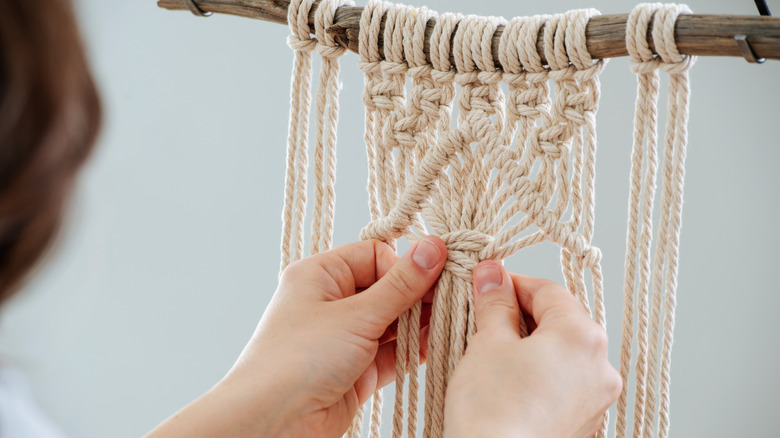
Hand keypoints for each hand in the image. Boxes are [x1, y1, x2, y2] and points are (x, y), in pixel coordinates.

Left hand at [147, 237, 447, 437]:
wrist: (273, 422)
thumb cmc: (299, 358)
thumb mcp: (357, 315)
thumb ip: (401, 285)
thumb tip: (433, 246)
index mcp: (319, 275)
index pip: (374, 255)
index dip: (403, 266)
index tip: (434, 276)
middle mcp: (330, 302)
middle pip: (386, 288)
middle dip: (418, 295)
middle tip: (453, 296)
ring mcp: (343, 338)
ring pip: (392, 322)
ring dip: (419, 323)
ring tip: (452, 318)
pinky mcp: (355, 370)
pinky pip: (391, 352)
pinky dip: (413, 349)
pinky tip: (437, 343)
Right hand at [444, 261, 621, 437]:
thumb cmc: (492, 409)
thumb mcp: (488, 342)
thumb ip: (495, 303)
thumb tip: (492, 274)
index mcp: (582, 336)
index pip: (548, 291)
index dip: (512, 283)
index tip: (486, 284)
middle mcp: (601, 365)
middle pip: (561, 320)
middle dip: (522, 313)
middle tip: (485, 315)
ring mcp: (597, 398)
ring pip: (563, 351)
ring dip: (531, 342)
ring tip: (493, 348)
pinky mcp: (585, 421)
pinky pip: (565, 380)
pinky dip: (540, 370)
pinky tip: (509, 378)